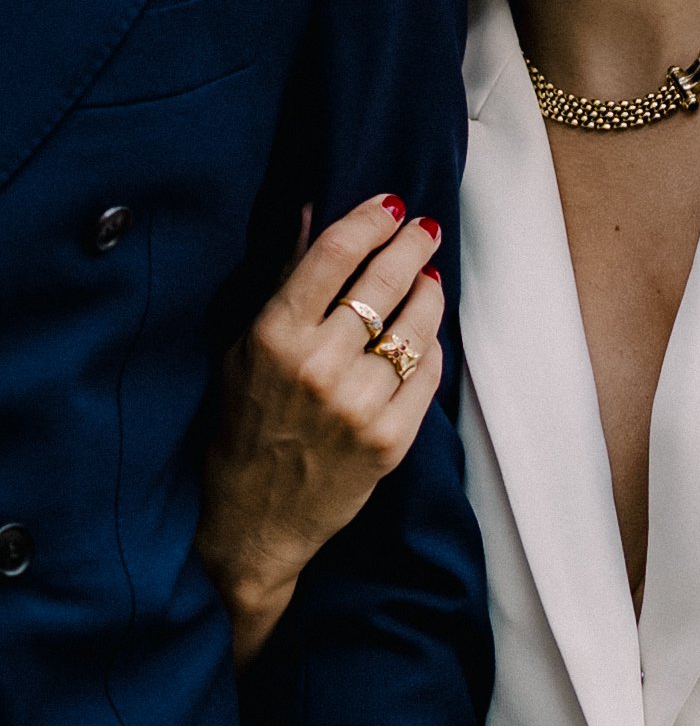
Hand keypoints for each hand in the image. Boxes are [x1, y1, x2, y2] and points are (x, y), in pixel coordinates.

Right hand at [195, 195, 446, 666]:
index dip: (368, 221)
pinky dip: (432, 349)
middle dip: (410, 247)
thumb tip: (310, 213)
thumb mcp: (243, 349)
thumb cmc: (241, 429)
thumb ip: (283, 282)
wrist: (255, 521)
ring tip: (430, 276)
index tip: (390, 204)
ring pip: (413, 330)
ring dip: (428, 294)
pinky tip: (427, 333)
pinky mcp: (390, 443)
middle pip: (382, 285)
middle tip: (426, 228)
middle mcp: (320, 369)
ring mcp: (360, 408)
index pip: (333, 256)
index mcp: (275, 337)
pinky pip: (426, 378)